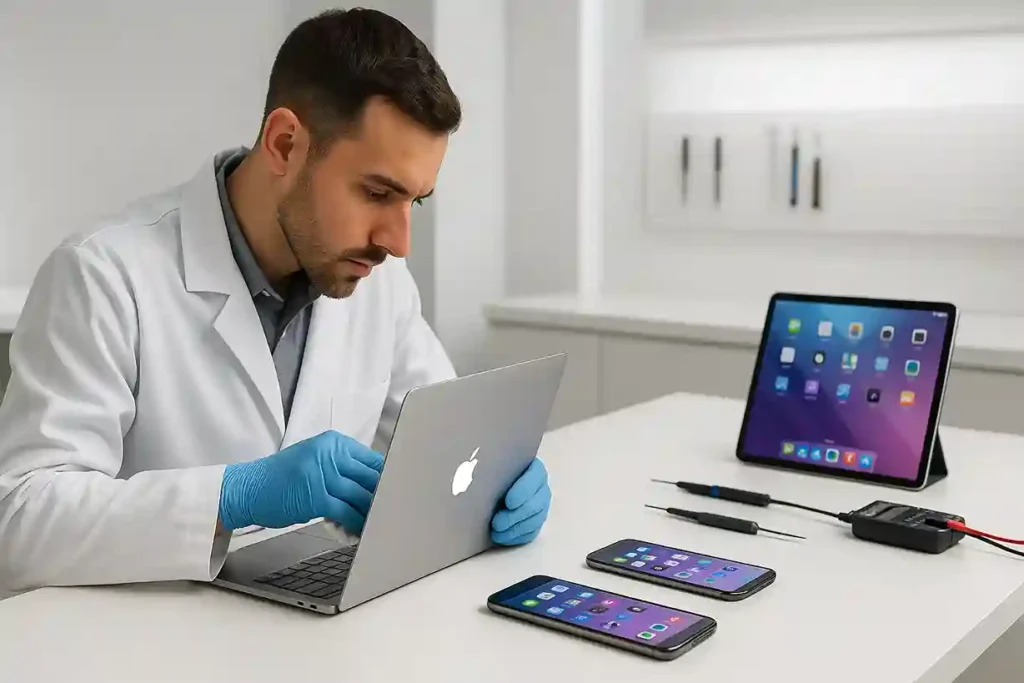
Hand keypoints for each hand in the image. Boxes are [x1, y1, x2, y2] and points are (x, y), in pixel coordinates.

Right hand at [219, 430, 383, 533]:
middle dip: (384, 497)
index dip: (388, 479)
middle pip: (372, 477)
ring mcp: (323, 474)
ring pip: (362, 496)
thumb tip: (375, 483)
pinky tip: (359, 532)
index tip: (398, 493)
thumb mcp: (314, 460)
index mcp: (333, 442)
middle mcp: (330, 454)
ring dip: (372, 513)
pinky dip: (356, 524)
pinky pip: (347, 512)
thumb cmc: (282, 477)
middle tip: (394, 512)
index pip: (372, 460)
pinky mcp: (316, 496)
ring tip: (378, 525)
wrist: (248, 488)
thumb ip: (342, 466)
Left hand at [491, 458, 550, 544]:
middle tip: (496, 523)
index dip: (523, 491)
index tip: (508, 502)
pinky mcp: (535, 521)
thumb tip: (472, 472)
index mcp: (533, 467)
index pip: (534, 478)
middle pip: (535, 504)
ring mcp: (540, 505)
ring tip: (496, 533)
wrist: (491, 483)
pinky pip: (531, 532)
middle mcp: (539, 487)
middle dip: (515, 516)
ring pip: (535, 520)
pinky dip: (517, 537)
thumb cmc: (491, 470)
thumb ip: (489, 466)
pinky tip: (502, 538)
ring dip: (515, 529)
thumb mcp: (491, 464)